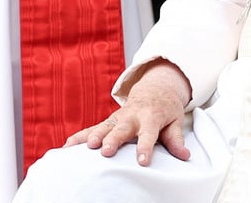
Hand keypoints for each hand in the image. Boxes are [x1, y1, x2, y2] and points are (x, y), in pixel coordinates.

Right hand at [64, 60, 192, 165]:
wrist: (153, 89)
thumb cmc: (165, 109)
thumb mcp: (175, 120)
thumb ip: (176, 139)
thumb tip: (184, 156)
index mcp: (151, 117)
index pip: (149, 134)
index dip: (145, 148)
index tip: (142, 161)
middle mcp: (132, 116)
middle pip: (122, 129)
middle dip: (113, 139)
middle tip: (107, 151)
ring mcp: (118, 118)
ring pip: (104, 127)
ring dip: (94, 136)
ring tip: (86, 148)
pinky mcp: (108, 121)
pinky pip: (91, 128)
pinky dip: (78, 137)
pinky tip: (66, 147)